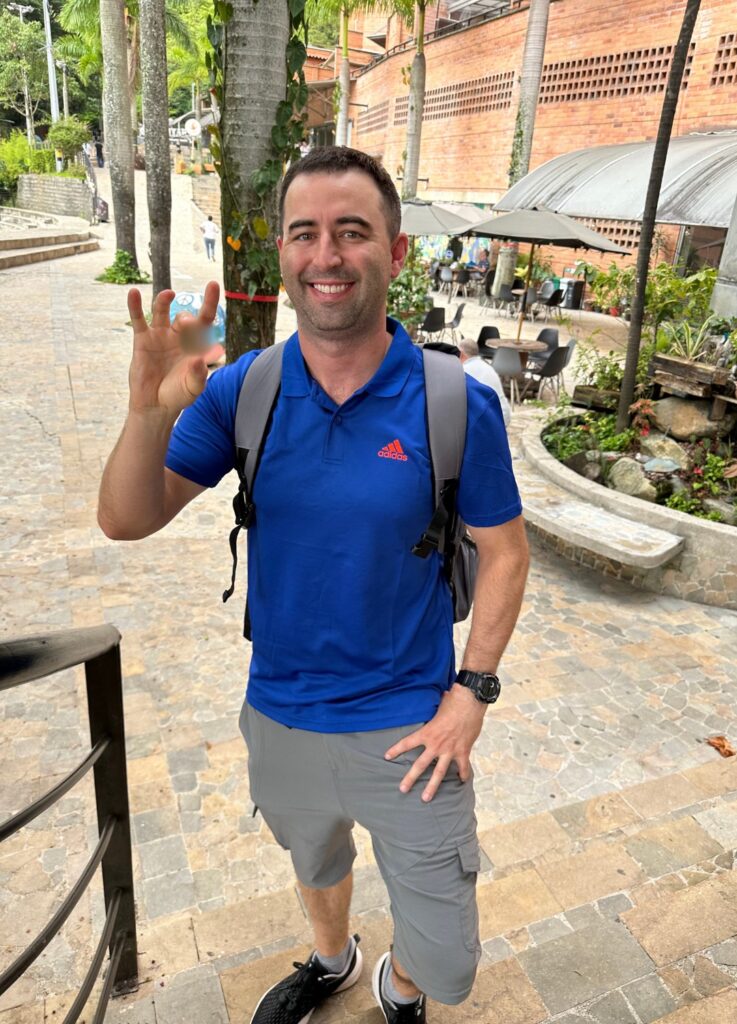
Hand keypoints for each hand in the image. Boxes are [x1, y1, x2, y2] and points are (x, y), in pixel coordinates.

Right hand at [126, 281, 219, 417]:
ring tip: (169, 294)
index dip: (209, 303)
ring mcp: (160, 336)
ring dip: (164, 301)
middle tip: (189, 326)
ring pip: (161, 312)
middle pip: (185, 318)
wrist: (155, 405)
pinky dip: (134, 306)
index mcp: (195, 345)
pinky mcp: (143, 340)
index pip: (205, 320)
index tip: (213, 284)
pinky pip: (138, 320)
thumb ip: (198, 375)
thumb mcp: (192, 388)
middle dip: (188, 319)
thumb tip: (199, 359)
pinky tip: (133, 293)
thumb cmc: (178, 396)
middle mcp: (179, 337)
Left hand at [383, 685, 486, 801]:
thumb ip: (433, 710)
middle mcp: (436, 744)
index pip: (407, 743)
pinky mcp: (463, 751)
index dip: (396, 750)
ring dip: (432, 786)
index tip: (387, 756)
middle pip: (420, 765)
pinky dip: (463, 774)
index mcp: (427, 733)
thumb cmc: (453, 700)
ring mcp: (450, 750)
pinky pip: (462, 767)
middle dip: (410, 778)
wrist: (470, 702)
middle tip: (402, 789)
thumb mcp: (437, 706)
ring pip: (439, 773)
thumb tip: (434, 700)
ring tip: (426, 798)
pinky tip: (462, 781)